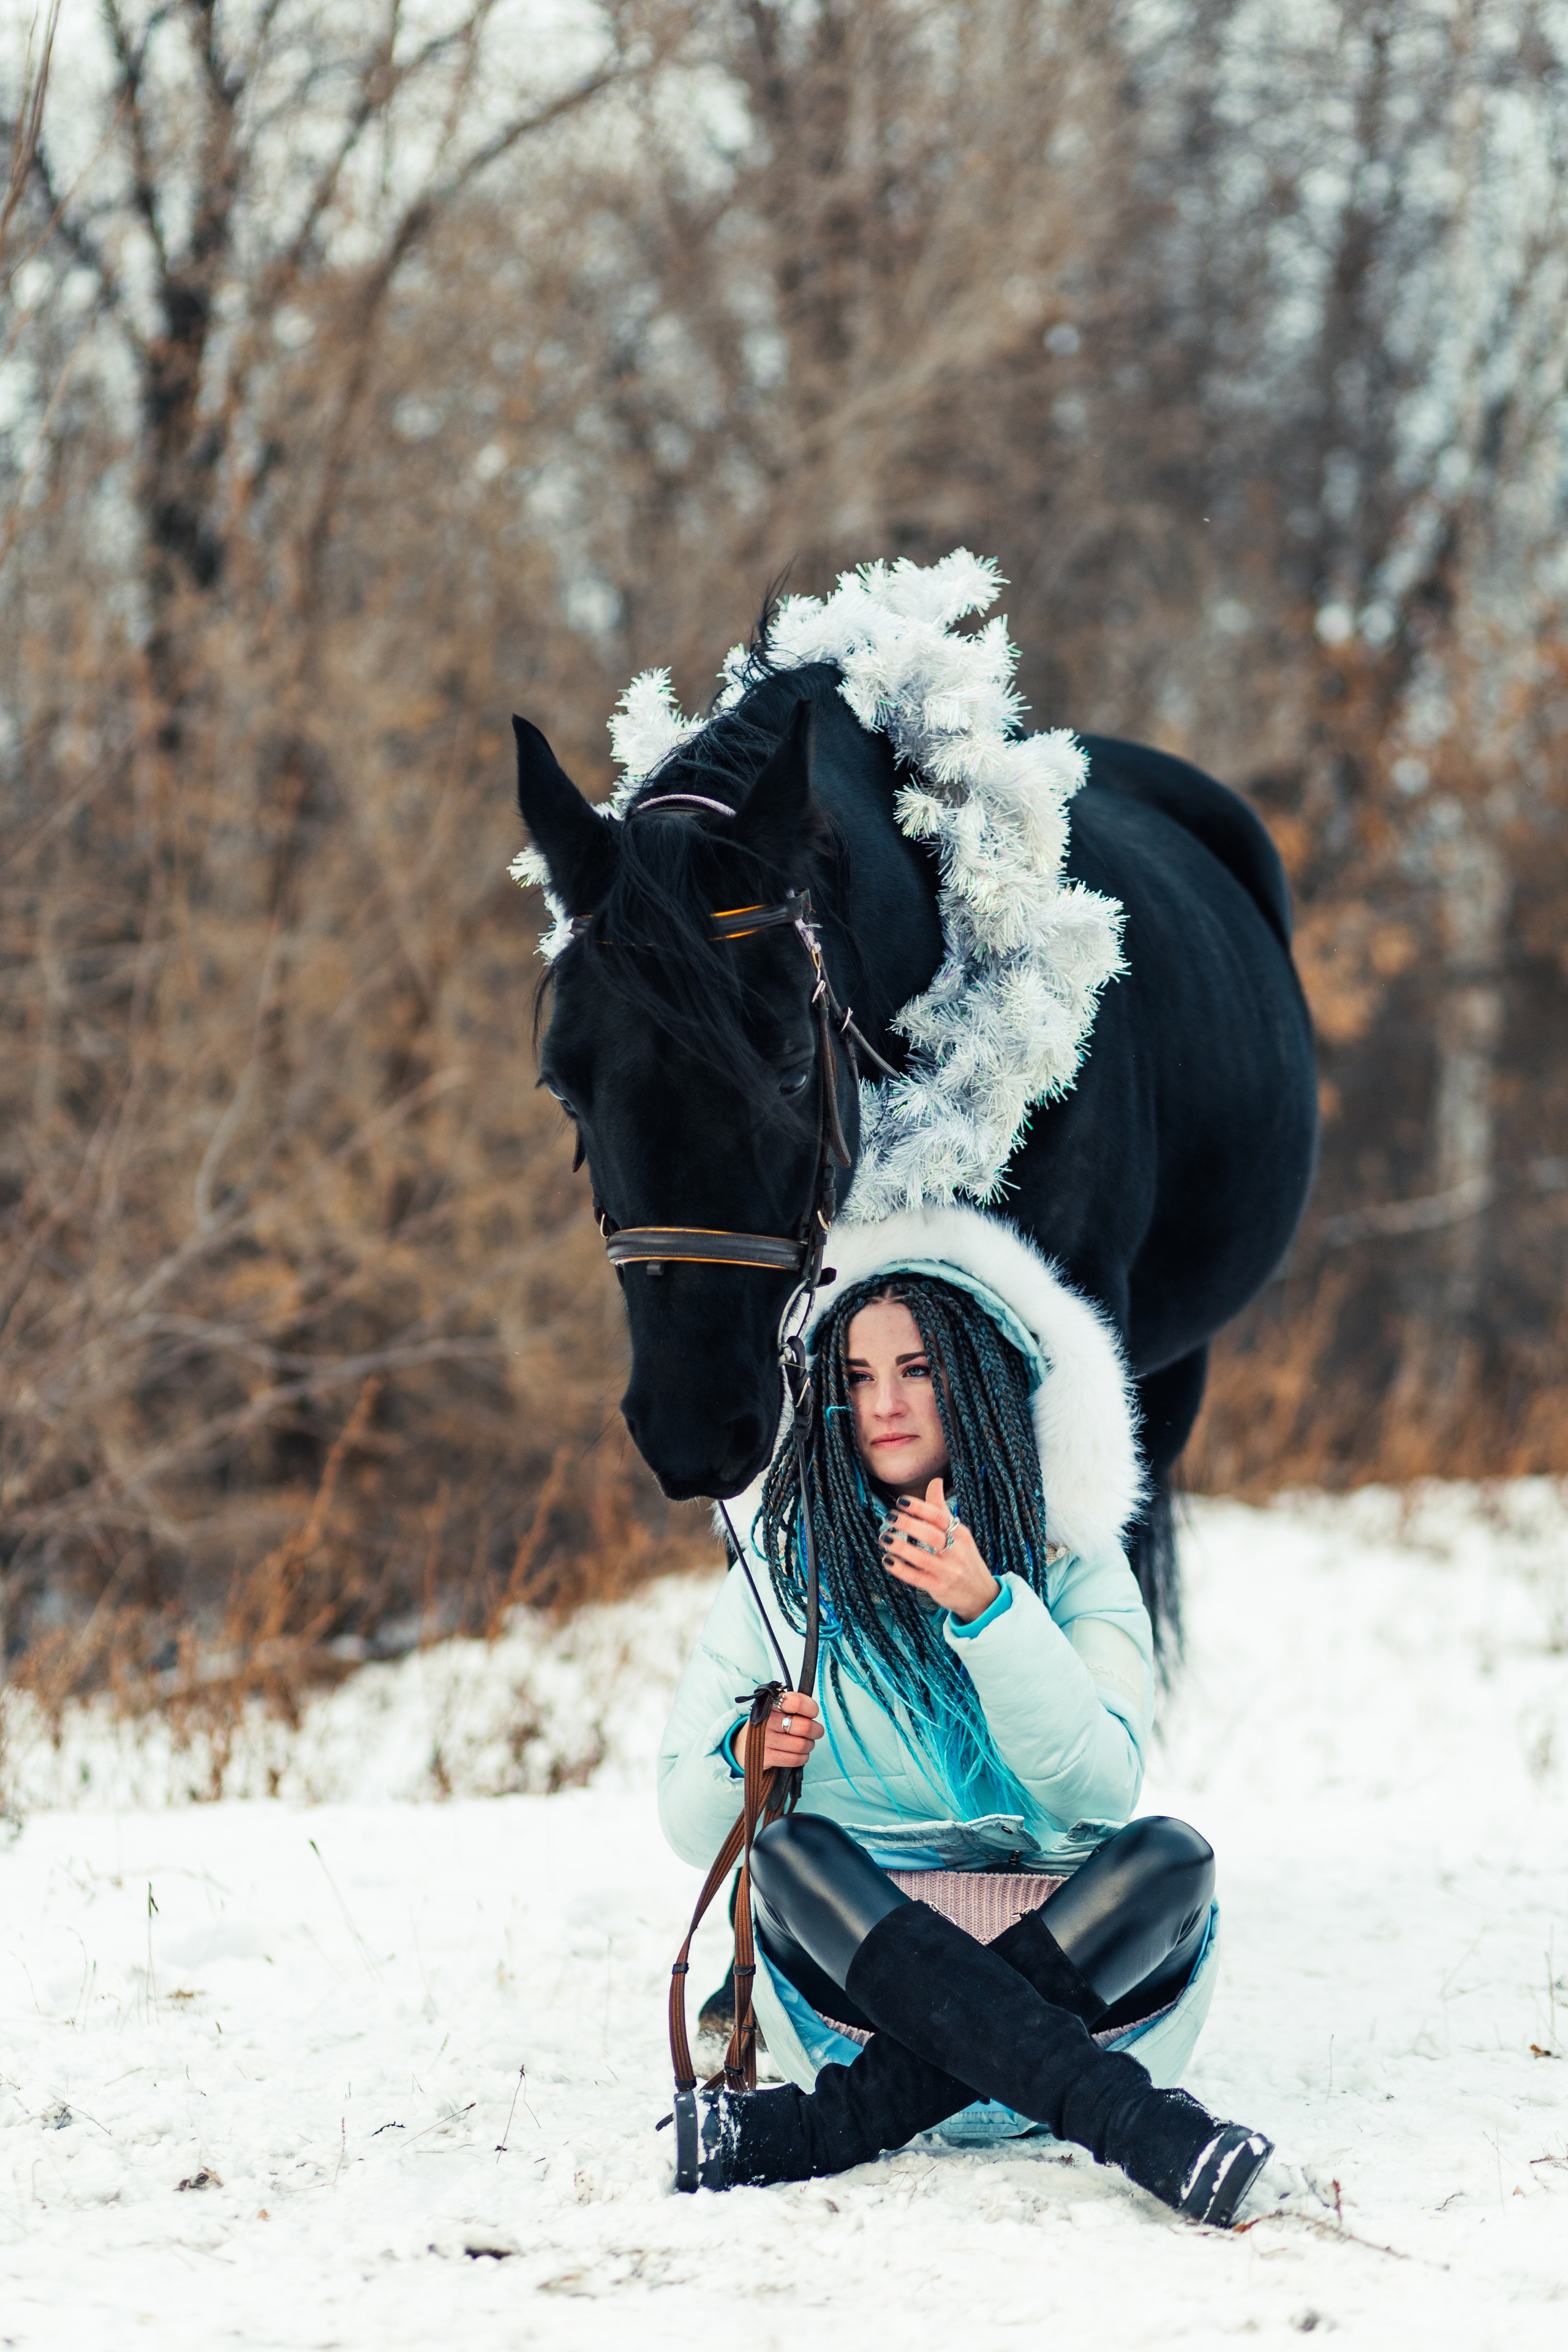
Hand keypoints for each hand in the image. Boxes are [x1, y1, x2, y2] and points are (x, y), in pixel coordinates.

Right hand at [734, 1690, 822, 1773]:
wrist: (742, 1746)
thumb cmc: (768, 1725)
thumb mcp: (776, 1709)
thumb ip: (794, 1705)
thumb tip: (813, 1711)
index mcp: (771, 1704)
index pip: (796, 1702)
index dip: (810, 1708)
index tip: (812, 1714)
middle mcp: (766, 1720)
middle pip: (804, 1726)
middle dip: (816, 1731)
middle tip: (815, 1732)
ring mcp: (765, 1739)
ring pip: (802, 1745)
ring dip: (809, 1746)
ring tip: (805, 1743)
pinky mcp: (765, 1757)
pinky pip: (795, 1759)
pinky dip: (802, 1757)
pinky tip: (799, 1754)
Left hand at [879, 1478, 1000, 1623]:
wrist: (982, 1595)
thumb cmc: (965, 1559)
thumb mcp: (960, 1534)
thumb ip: (942, 1509)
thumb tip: (935, 1481)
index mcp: (961, 1534)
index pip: (940, 1516)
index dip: (920, 1507)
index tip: (901, 1501)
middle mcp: (956, 1551)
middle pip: (932, 1535)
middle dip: (909, 1524)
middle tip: (889, 1516)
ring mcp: (948, 1571)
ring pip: (923, 1558)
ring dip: (901, 1547)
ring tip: (884, 1538)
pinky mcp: (940, 1588)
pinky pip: (917, 1578)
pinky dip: (901, 1569)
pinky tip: (888, 1561)